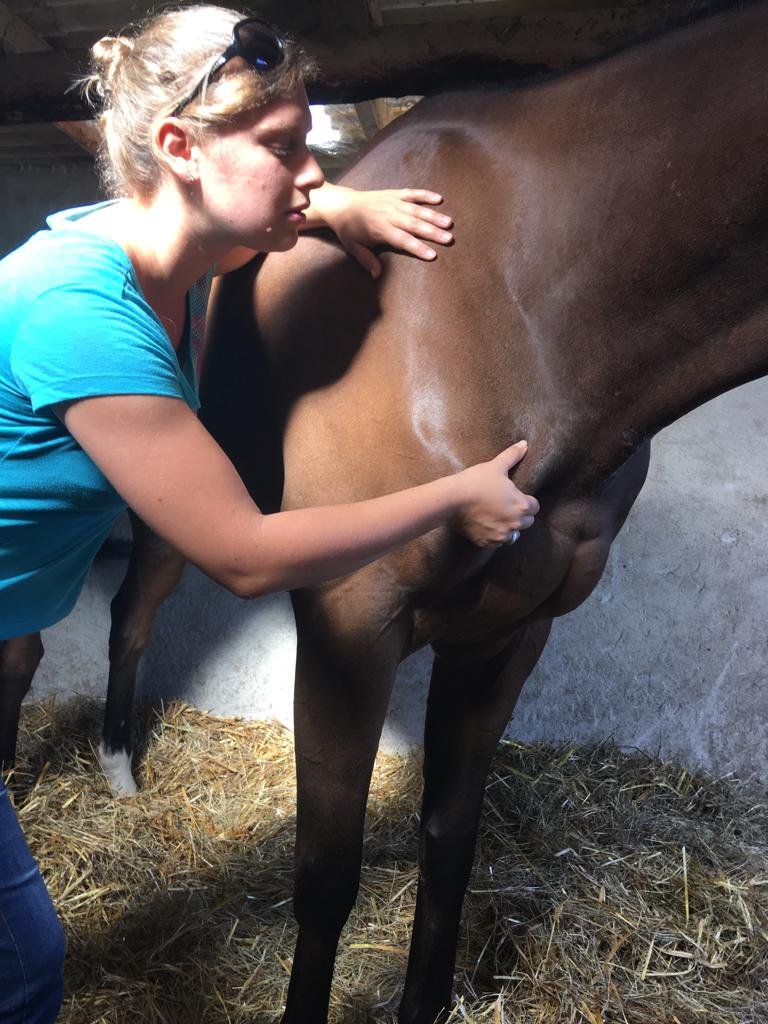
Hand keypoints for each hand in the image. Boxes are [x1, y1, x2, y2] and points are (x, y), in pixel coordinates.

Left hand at [314, 183, 453, 277]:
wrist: (343, 204)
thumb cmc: (349, 230)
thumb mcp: (354, 248)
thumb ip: (367, 261)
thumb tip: (376, 276)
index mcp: (380, 229)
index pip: (403, 240)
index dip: (418, 248)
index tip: (432, 255)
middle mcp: (389, 214)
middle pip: (414, 225)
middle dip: (432, 232)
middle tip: (449, 239)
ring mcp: (393, 203)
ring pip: (417, 210)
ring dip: (434, 216)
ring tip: (449, 223)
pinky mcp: (394, 194)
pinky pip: (412, 194)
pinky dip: (425, 195)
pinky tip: (439, 199)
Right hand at [452, 441, 539, 547]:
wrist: (450, 500)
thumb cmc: (475, 481)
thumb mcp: (496, 466)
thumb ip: (512, 455)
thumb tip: (524, 444)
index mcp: (521, 506)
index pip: (535, 507)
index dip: (526, 500)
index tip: (515, 496)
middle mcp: (515, 524)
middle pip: (526, 522)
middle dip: (519, 515)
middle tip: (506, 505)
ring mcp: (500, 536)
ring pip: (512, 534)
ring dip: (508, 527)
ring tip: (496, 516)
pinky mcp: (486, 542)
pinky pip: (496, 542)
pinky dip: (493, 535)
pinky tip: (485, 524)